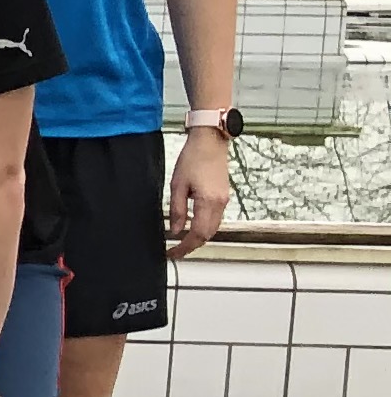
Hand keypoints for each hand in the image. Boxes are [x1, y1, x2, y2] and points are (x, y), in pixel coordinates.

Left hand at [167, 128, 232, 256]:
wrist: (210, 142)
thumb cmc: (193, 159)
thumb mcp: (177, 185)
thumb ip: (177, 210)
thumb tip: (176, 230)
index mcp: (209, 202)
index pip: (198, 234)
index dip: (185, 247)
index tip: (173, 254)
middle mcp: (220, 204)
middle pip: (208, 235)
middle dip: (192, 246)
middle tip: (175, 251)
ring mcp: (224, 201)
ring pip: (213, 228)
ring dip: (198, 237)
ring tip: (181, 243)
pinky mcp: (223, 196)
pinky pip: (215, 218)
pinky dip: (204, 227)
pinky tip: (191, 227)